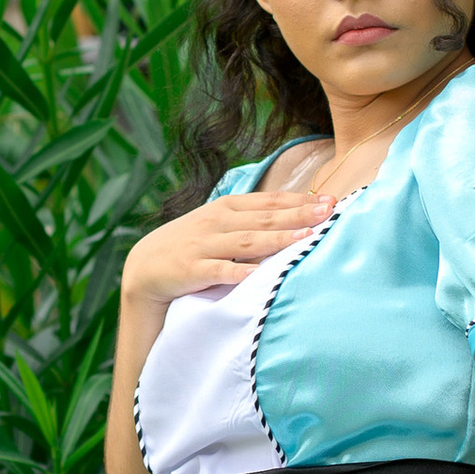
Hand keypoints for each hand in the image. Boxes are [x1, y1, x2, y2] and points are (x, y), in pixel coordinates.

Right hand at [120, 188, 331, 316]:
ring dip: (277, 239)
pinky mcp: (191, 270)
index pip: (268, 201)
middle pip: (263, 218)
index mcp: (226, 208)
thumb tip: (294, 215)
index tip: (329, 200)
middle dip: (297, 214)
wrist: (145, 266)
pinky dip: (238, 272)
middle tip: (328, 212)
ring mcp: (203, 245)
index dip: (299, 200)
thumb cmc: (191, 245)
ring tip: (305, 236)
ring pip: (246, 241)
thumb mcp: (218, 224)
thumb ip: (250, 219)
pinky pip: (218, 271)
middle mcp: (216, 222)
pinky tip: (257, 274)